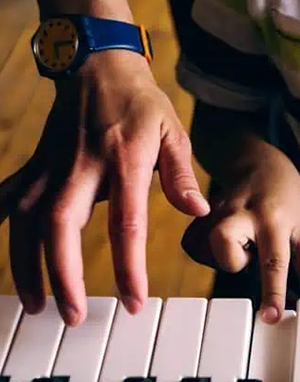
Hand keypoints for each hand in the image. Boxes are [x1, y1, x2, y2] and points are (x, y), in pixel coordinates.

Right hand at [0, 50, 209, 325]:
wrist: (97, 66)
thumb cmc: (141, 104)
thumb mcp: (173, 131)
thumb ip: (182, 173)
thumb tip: (198, 210)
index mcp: (124, 160)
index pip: (126, 224)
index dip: (128, 267)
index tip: (133, 300)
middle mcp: (80, 166)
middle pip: (61, 226)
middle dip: (63, 275)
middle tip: (73, 315)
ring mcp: (52, 166)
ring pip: (26, 220)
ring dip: (27, 265)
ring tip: (38, 304)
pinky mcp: (35, 166)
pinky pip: (7, 198)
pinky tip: (3, 259)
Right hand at [181, 141, 299, 322]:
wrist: (259, 161)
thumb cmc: (286, 198)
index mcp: (274, 220)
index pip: (274, 263)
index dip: (273, 294)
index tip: (270, 317)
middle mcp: (242, 214)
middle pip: (225, 250)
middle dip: (233, 261)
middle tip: (249, 251)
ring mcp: (215, 211)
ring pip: (207, 251)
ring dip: (224, 256)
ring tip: (241, 241)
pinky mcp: (196, 214)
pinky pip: (193, 246)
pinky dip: (207, 250)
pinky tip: (224, 240)